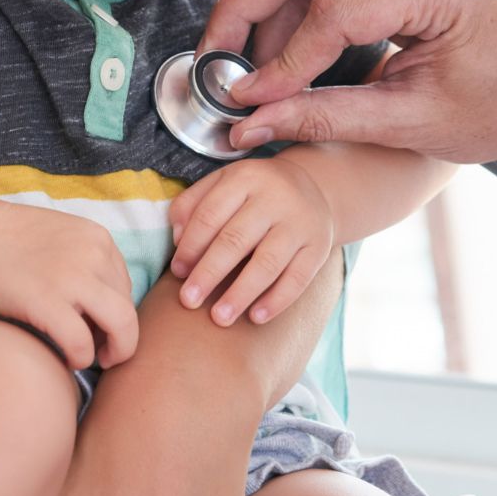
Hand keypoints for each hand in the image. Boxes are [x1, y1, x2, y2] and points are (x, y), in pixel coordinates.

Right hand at [0, 201, 137, 369]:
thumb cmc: (14, 243)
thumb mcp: (65, 238)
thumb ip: (89, 263)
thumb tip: (105, 309)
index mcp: (100, 239)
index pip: (125, 288)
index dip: (114, 313)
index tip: (96, 326)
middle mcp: (94, 255)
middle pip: (129, 309)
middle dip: (123, 338)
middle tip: (105, 353)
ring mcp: (73, 278)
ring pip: (121, 326)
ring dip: (115, 351)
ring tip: (94, 358)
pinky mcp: (47, 302)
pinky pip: (81, 343)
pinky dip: (80, 358)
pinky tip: (67, 358)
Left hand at [167, 157, 334, 325]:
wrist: (313, 188)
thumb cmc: (254, 193)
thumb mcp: (223, 183)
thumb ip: (192, 204)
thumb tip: (177, 240)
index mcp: (245, 178)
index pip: (211, 214)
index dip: (191, 245)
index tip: (177, 272)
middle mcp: (276, 197)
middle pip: (236, 239)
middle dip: (209, 273)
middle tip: (188, 301)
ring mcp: (301, 222)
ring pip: (268, 262)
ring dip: (241, 293)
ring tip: (219, 317)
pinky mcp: (319, 246)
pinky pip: (298, 278)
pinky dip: (277, 300)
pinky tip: (256, 317)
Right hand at [199, 0, 496, 162]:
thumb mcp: (412, 123)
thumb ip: (326, 117)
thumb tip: (251, 121)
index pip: (333, 12)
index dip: (281, 61)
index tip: (245, 100)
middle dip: (248, 9)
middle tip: (218, 60)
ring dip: (269, 7)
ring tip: (255, 68)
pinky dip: (297, 2)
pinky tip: (283, 48)